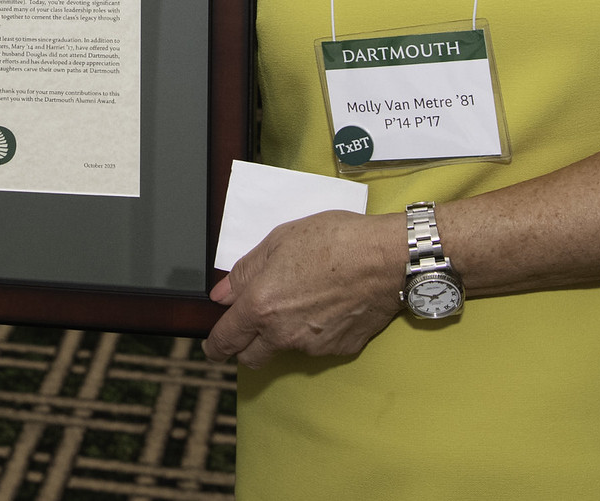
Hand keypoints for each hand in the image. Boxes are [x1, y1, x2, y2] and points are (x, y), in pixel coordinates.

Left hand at [202, 210, 406, 368]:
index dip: (215, 347)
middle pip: (251, 358)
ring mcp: (313, 346)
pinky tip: (330, 306)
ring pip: (287, 350)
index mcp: (261, 306)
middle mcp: (284, 334)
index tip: (213, 348)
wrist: (386, 258)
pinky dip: (317, 332)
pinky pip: (318, 346)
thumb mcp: (278, 241)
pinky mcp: (341, 349)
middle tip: (255, 325)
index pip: (226, 341)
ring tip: (305, 300)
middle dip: (248, 346)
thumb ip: (245, 272)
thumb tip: (222, 295)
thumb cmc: (334, 241)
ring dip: (286, 335)